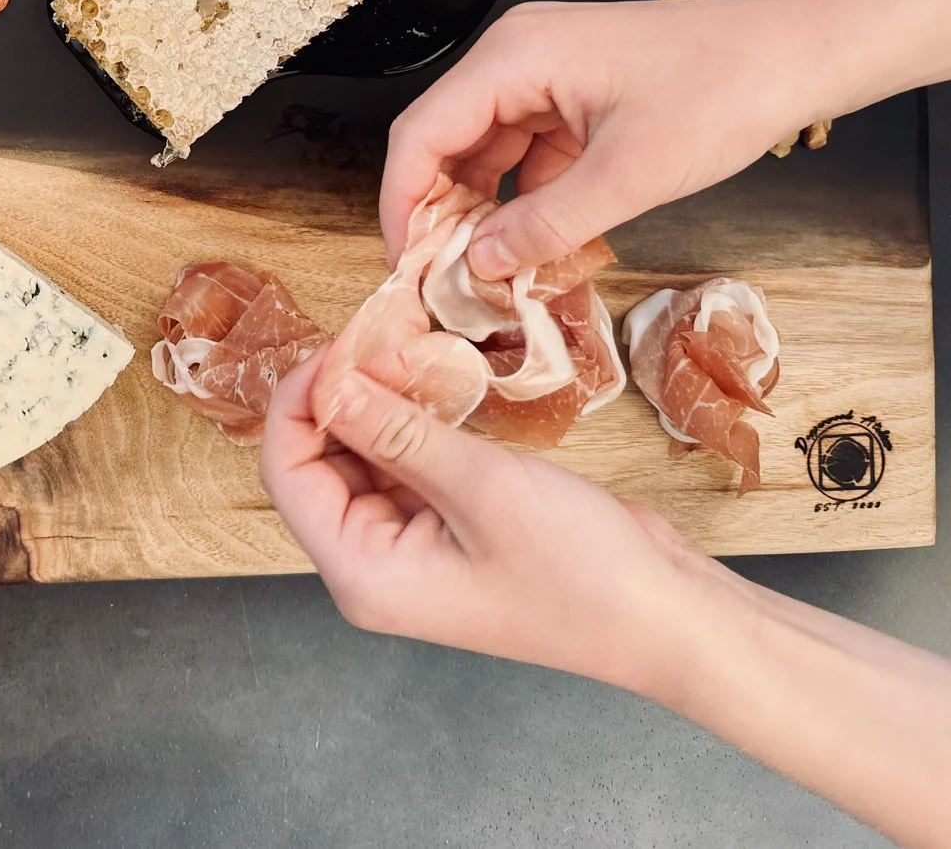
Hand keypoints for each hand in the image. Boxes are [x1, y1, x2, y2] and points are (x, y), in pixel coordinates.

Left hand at [259, 350, 732, 694]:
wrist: (663, 614)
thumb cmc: (579, 572)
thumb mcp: (480, 488)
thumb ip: (397, 431)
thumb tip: (332, 382)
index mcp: (363, 575)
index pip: (287, 476)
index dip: (300, 403)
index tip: (337, 346)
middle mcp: (374, 565)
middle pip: (317, 465)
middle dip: (340, 398)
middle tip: (376, 336)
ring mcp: (411, 547)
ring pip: (361, 458)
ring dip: (377, 405)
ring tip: (404, 350)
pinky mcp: (447, 526)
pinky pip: (404, 464)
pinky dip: (412, 422)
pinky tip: (433, 384)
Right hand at [378, 0, 833, 279]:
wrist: (795, 59)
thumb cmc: (722, 95)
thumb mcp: (630, 176)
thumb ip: (546, 225)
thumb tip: (480, 268)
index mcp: (515, 56)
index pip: (422, 132)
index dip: (402, 202)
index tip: (404, 265)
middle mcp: (516, 56)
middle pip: (445, 141)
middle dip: (439, 214)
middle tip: (441, 283)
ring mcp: (544, 75)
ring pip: (484, 152)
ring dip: (481, 213)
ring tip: (483, 277)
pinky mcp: (573, 96)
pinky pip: (524, 153)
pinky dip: (520, 201)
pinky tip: (529, 250)